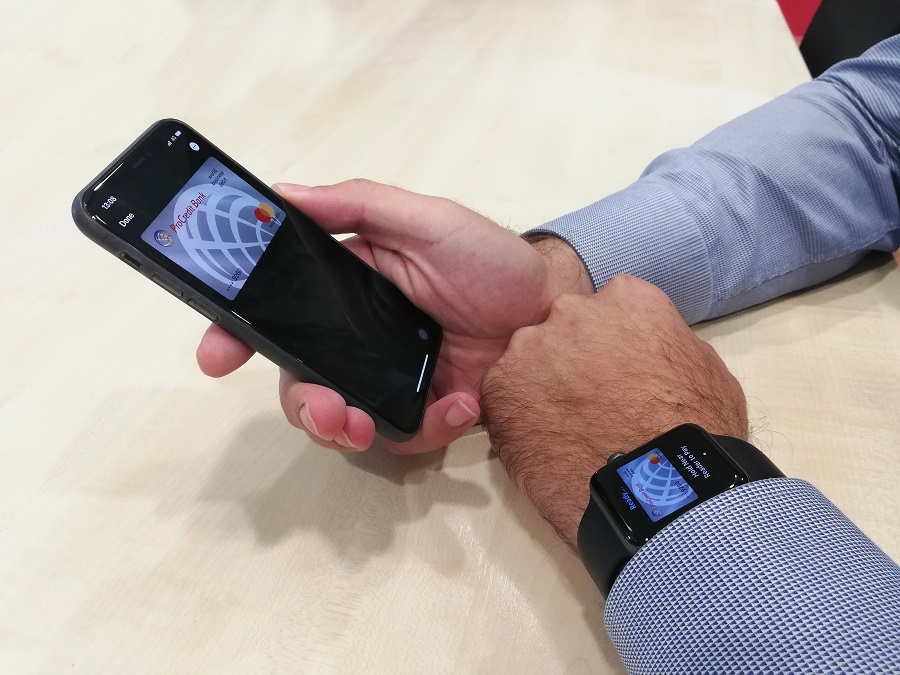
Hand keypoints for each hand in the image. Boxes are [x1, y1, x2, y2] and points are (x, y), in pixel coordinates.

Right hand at [196, 179, 592, 453]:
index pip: (278, 313)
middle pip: (302, 382)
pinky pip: (404, 436)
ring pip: (343, 421)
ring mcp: (391, 379)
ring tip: (366, 426)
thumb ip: (357, 204)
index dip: (238, 334)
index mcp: (347, 290)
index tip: (216, 357)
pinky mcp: (428, 410)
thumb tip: (282, 193)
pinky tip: (460, 404)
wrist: (550, 312)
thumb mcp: (426, 219)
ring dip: (346, 431)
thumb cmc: (488, 259)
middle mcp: (359, 339)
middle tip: (327, 412)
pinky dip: (426, 429)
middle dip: (304, 406)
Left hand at [480, 275, 747, 547]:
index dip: (610, 343)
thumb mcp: (705, 370)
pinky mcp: (500, 388)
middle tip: (589, 403)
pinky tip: (543, 444)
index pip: (608, 308)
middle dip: (572, 358)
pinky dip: (518, 415)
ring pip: (529, 359)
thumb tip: (648, 353)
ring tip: (565, 429)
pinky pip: (504, 394)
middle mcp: (574, 312)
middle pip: (565, 328)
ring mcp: (532, 348)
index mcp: (628, 300)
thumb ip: (666, 343)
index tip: (617, 372)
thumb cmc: (696, 433)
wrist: (658, 488)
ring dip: (542, 385)